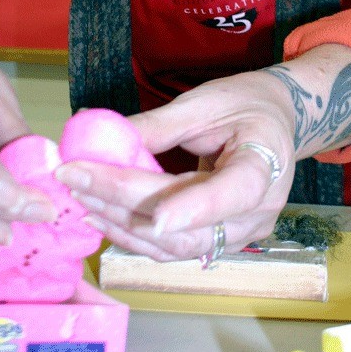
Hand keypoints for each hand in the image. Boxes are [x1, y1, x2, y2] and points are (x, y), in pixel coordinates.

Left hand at [55, 70, 294, 261]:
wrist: (276, 121)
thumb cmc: (244, 104)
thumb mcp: (205, 102)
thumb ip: (157, 126)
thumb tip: (101, 137)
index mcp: (264, 165)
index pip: (229, 193)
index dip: (192, 208)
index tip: (152, 214)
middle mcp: (257, 213)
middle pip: (187, 226)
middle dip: (125, 204)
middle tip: (75, 178)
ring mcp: (239, 235)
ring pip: (174, 248)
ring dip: (121, 224)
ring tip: (78, 196)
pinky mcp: (218, 242)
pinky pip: (173, 249)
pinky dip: (134, 233)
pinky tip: (100, 214)